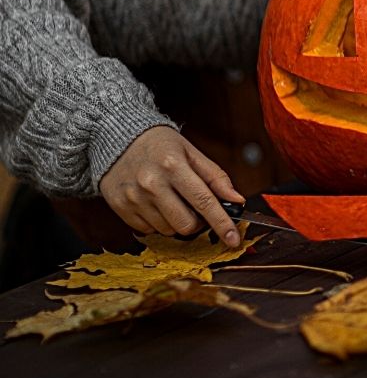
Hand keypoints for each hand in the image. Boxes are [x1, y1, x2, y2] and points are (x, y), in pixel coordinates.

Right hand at [99, 126, 244, 246]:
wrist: (118, 138)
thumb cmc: (160, 145)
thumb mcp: (192, 153)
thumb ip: (216, 177)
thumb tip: (237, 200)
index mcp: (173, 166)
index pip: (204, 202)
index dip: (222, 224)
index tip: (234, 239)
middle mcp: (152, 183)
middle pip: (186, 224)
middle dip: (198, 223)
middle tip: (196, 208)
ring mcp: (134, 198)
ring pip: (168, 231)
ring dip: (177, 222)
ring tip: (172, 200)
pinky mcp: (121, 208)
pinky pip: (148, 231)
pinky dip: (158, 223)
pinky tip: (155, 203)